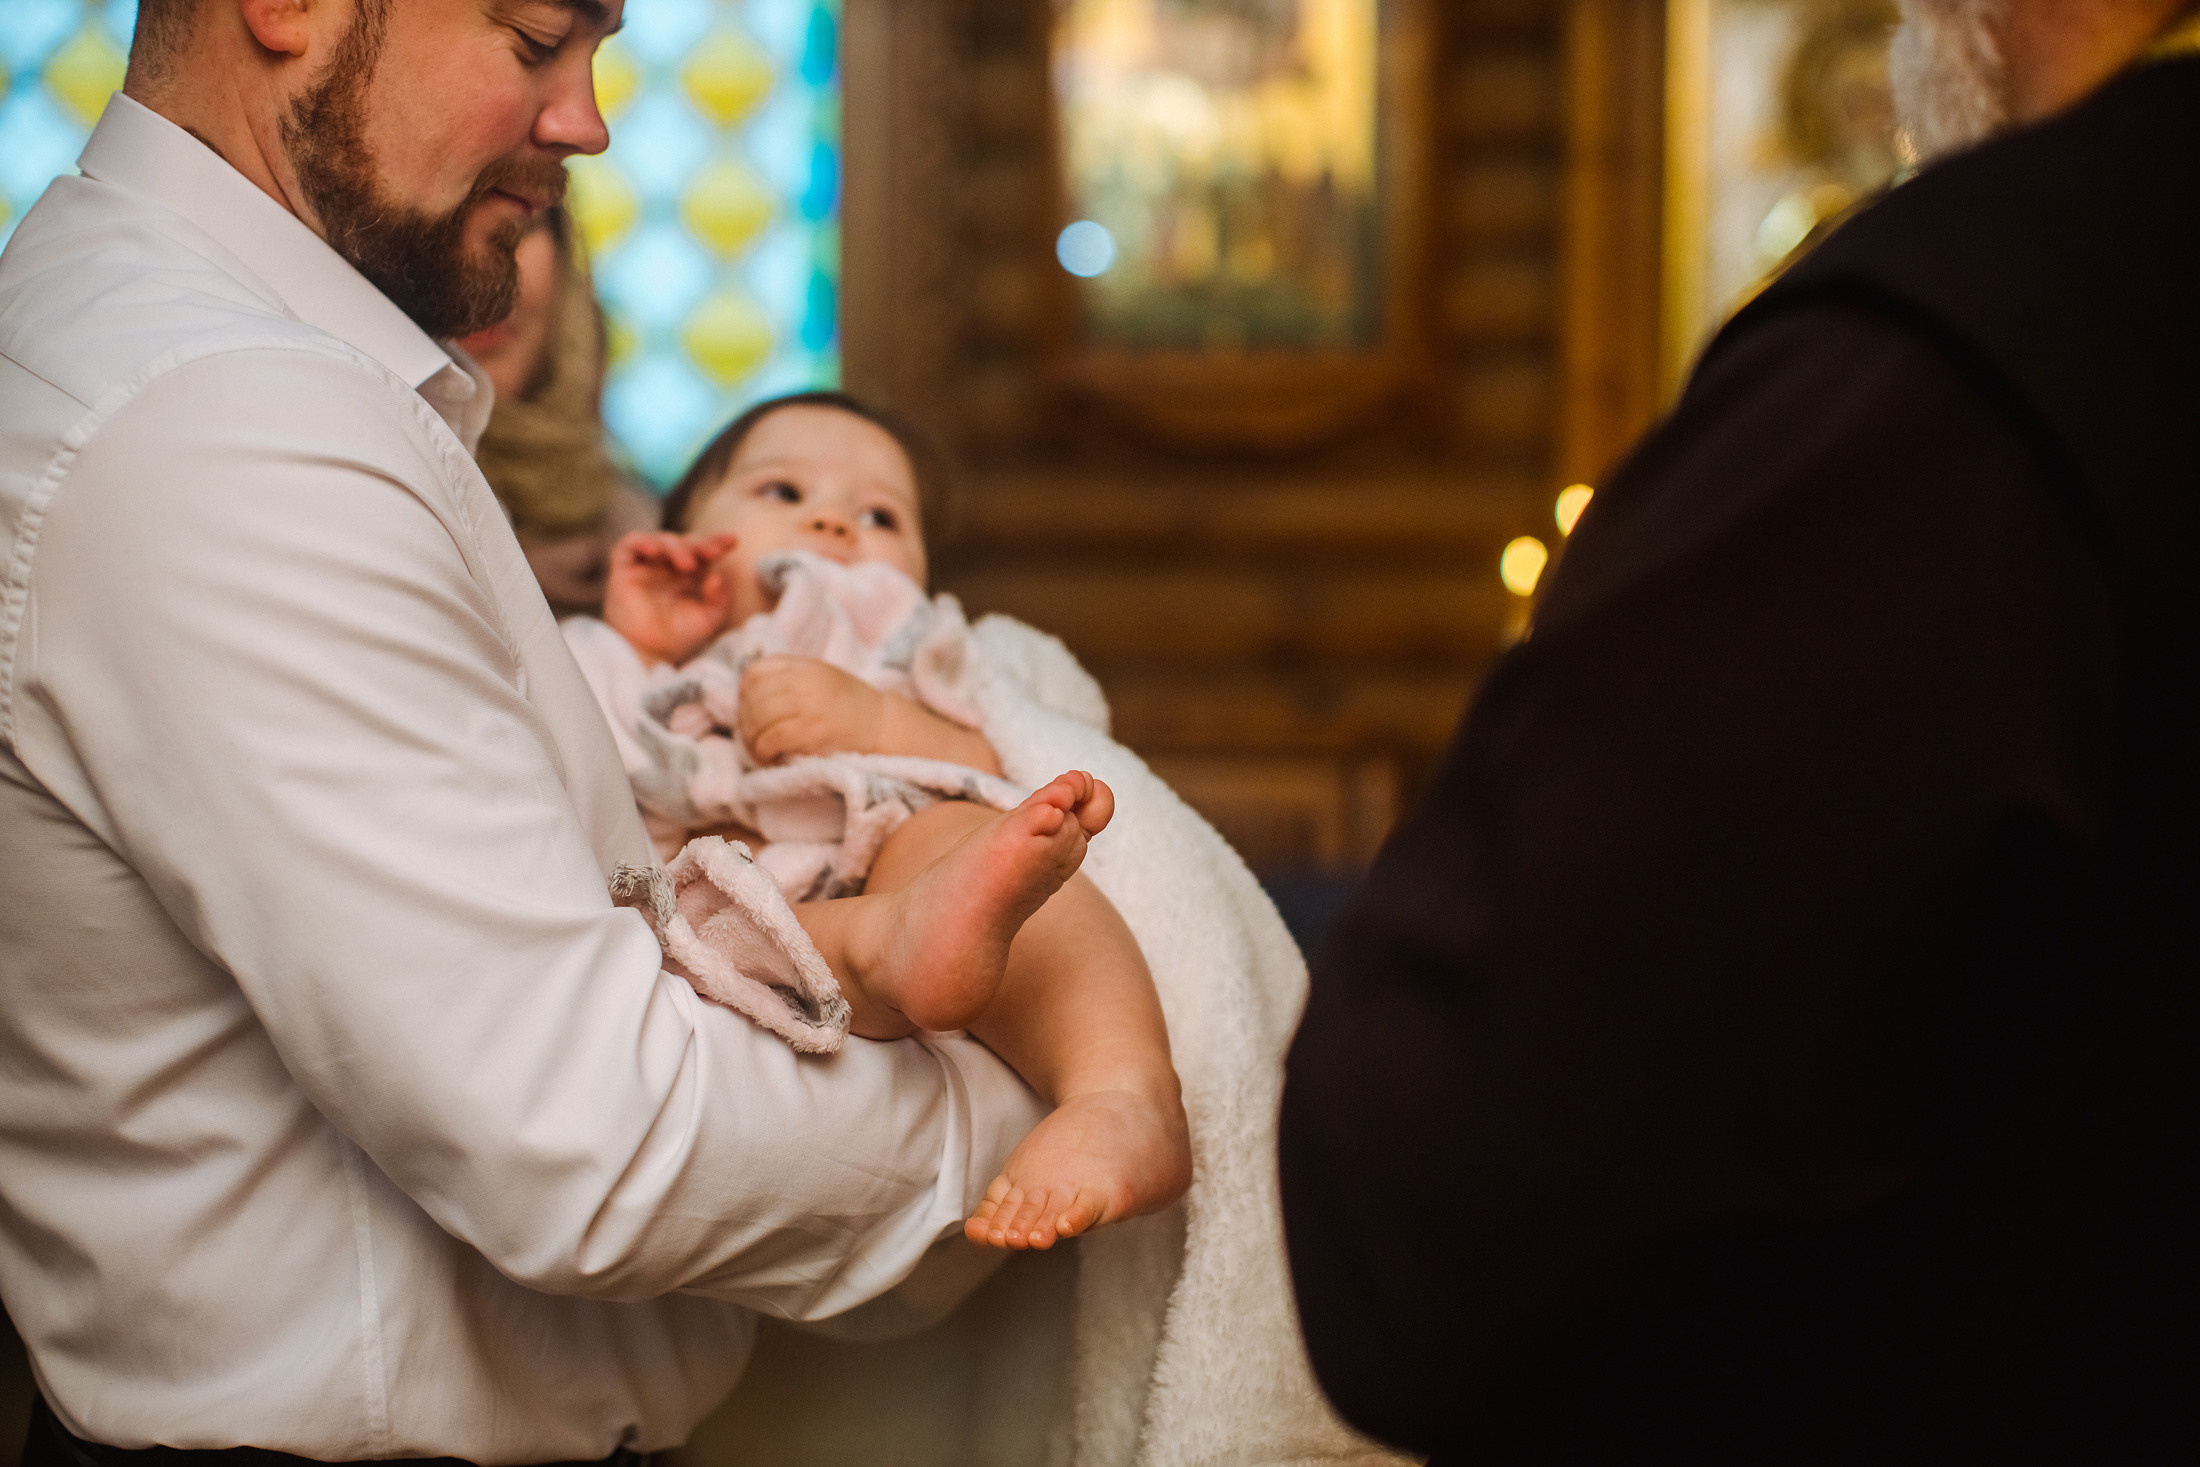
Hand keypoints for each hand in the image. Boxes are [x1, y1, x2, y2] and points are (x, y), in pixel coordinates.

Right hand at [602, 531, 737, 665]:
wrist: (649, 654)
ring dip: (675, 546)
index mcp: (688, 576)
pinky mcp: (624, 570)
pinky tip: (655, 550)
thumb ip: (719, 599)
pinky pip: (629, 545)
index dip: (716, 542)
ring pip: (660, 540)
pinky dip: (642, 542)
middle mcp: (667, 567)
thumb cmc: (677, 638)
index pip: (703, 552)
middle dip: (700, 543)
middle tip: (712, 551)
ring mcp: (646, 567)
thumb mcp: (708, 620)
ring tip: (688, 564)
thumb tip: (717, 576)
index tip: (733, 540)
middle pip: (684, 542)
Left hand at [738, 656, 888, 763]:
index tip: (750, 709)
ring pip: (758, 717)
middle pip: (754, 697)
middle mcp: (805, 681)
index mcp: (806, 666)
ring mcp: (808, 704)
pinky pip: (771, 737)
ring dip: (751, 738)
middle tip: (752, 737)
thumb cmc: (851, 707)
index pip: (757, 671)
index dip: (745, 692)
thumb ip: (792, 678)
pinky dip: (763, 750)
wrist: (883, 726)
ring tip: (759, 749)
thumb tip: (749, 693)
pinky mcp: (811, 730)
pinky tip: (769, 757)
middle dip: (746, 720)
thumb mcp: (822, 678)